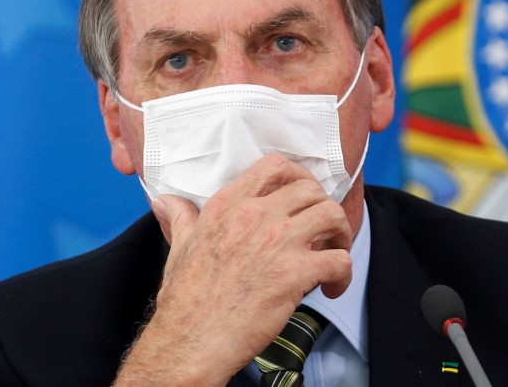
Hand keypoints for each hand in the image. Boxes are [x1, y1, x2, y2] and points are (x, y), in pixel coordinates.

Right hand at [113, 154, 352, 385]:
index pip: (274, 166)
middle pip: (310, 189)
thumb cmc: (186, 300)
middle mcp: (254, 216)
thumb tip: (164, 201)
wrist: (192, 340)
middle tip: (322, 228)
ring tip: (333, 251)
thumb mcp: (179, 247)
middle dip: (323, 205)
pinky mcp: (295, 274)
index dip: (298, 176)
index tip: (303, 195)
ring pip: (331, 215)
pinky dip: (344, 274)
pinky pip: (340, 260)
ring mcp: (277, 242)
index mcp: (227, 206)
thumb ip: (180, 218)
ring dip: (340, 233)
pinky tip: (331, 287)